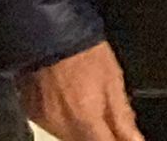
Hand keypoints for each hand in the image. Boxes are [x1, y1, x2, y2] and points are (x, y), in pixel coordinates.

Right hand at [21, 41, 143, 140]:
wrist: (48, 35)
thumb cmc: (85, 53)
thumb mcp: (114, 81)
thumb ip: (123, 116)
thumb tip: (135, 138)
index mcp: (86, 119)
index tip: (128, 137)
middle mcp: (62, 125)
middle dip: (101, 135)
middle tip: (106, 115)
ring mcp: (45, 121)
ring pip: (69, 137)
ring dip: (83, 128)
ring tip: (89, 102)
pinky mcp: (32, 114)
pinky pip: (53, 125)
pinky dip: (65, 120)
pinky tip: (71, 101)